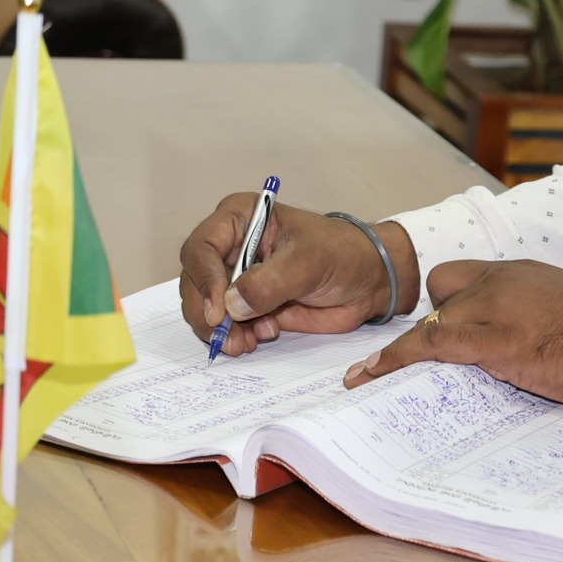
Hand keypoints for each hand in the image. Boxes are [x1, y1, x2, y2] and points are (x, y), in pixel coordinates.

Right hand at [178, 193, 419, 356]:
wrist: (368, 280)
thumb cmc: (343, 253)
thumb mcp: (308, 262)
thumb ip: (269, 283)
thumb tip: (231, 305)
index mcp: (240, 218)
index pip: (201, 248)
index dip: (203, 280)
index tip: (218, 311)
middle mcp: (230, 246)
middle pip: (194, 282)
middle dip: (207, 314)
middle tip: (227, 338)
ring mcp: (236, 277)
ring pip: (206, 308)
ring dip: (221, 330)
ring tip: (247, 343)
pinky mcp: (247, 304)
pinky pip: (226, 325)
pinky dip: (236, 336)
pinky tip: (262, 336)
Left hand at [341, 260, 562, 408]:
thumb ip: (543, 323)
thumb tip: (533, 351)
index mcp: (524, 273)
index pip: (465, 276)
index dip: (450, 304)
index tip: (438, 329)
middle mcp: (503, 280)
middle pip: (442, 288)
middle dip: (432, 322)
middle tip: (434, 361)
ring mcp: (494, 308)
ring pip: (430, 319)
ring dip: (404, 349)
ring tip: (368, 377)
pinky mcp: (492, 340)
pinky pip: (429, 344)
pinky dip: (394, 360)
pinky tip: (369, 378)